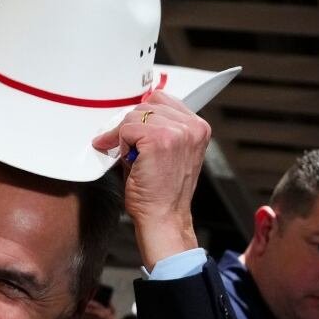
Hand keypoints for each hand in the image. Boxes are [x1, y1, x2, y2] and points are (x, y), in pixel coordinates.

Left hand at [91, 91, 211, 269]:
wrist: (163, 218)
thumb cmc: (162, 193)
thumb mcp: (171, 154)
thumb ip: (162, 130)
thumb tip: (135, 114)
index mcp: (198, 128)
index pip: (163, 100)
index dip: (144, 116)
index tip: (132, 130)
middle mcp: (192, 127)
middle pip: (147, 104)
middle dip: (132, 125)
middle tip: (126, 148)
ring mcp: (177, 132)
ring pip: (135, 116)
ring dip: (126, 136)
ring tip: (131, 157)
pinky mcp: (159, 140)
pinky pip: (126, 128)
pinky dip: (120, 143)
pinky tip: (127, 160)